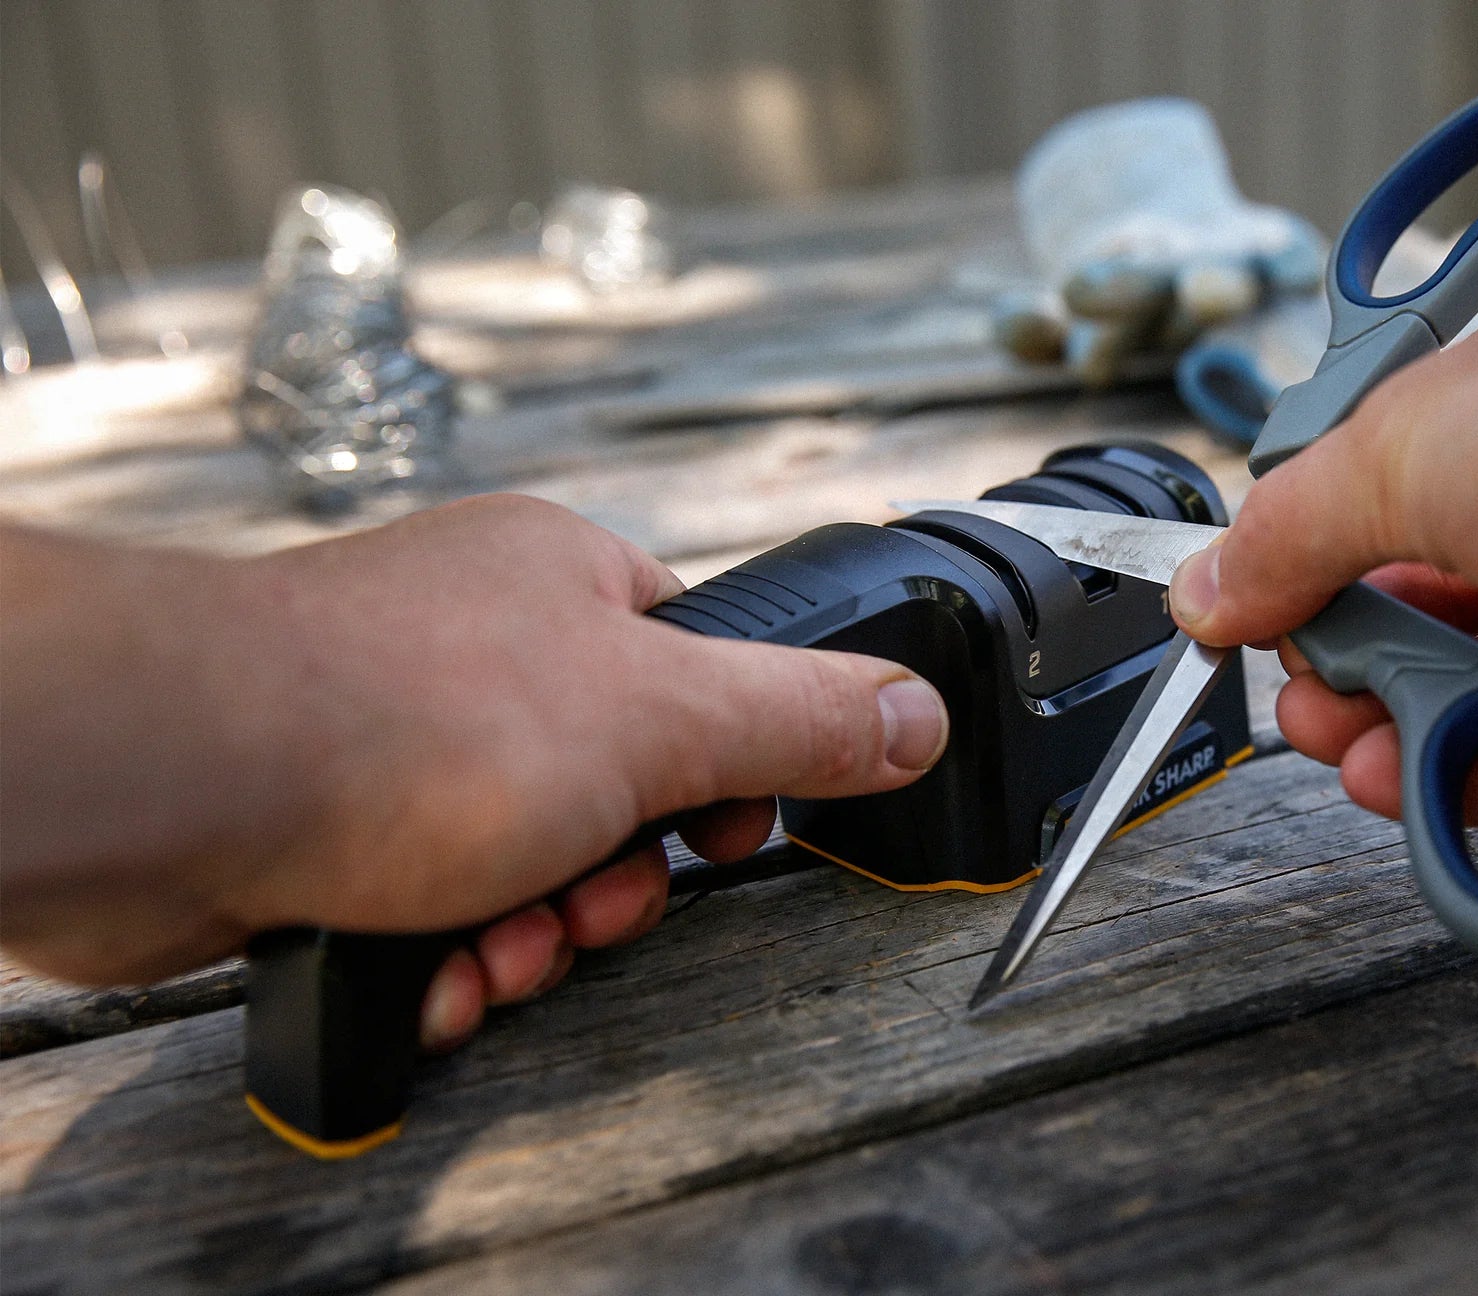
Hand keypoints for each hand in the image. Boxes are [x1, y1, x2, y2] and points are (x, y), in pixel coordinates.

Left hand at [0, 497, 948, 1049]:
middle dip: (616, 876)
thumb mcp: (658, 719)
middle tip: (595, 897)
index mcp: (561, 581)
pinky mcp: (320, 817)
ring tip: (501, 943)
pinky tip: (430, 968)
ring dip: (535, 929)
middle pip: (610, 784)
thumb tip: (919, 711)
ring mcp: (390, 732)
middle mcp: (475, 644)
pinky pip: (430, 899)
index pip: (689, 667)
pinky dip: (447, 951)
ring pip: (521, 857)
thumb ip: (799, 720)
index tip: (720, 829)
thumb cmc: (405, 717)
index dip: (720, 766)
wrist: (176, 780)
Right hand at [1167, 225, 1477, 820]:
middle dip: (1354, 654)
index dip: (1318, 551)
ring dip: (1414, 724)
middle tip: (1305, 697)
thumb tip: (1212, 587)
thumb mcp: (1405, 453)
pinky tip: (1428, 790)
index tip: (1255, 610)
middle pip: (1443, 595)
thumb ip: (1295, 534)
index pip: (1396, 482)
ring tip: (1351, 755)